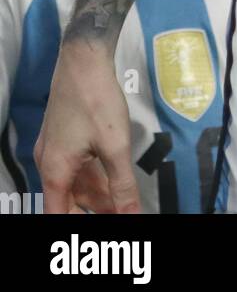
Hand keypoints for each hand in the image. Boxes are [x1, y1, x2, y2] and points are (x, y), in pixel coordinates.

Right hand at [35, 42, 140, 213]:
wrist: (84, 57)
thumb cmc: (96, 99)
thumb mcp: (115, 146)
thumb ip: (123, 186)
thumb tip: (132, 215)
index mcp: (55, 171)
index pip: (58, 216)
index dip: (79, 227)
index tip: (101, 234)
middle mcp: (49, 163)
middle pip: (68, 202)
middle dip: (93, 212)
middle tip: (121, 215)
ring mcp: (55, 148)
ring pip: (75, 183)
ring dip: (97, 196)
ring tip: (123, 205)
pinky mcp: (64, 136)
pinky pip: (77, 167)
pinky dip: (94, 177)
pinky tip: (114, 181)